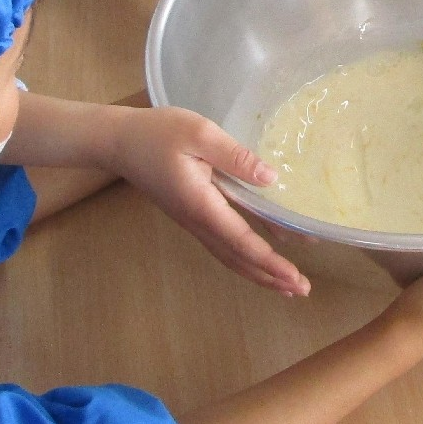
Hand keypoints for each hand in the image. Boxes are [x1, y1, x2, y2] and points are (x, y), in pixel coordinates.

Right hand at [107, 106, 311, 295]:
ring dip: (259, 273)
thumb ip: (236, 157)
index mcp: (201, 204)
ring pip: (229, 256)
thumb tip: (270, 178)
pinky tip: (259, 258)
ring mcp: (193, 221)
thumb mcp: (200, 133)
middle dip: (270, 277)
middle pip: (238, 259)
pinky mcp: (192, 215)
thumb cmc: (158, 133)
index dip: (269, 261)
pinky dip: (244, 258)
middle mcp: (198, 221)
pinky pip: (222, 244)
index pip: (241, 241)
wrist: (120, 142)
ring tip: (287, 285)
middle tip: (302, 290)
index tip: (294, 276)